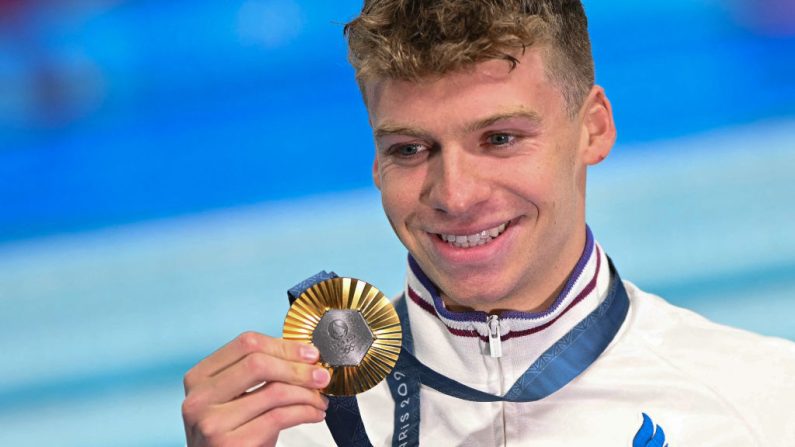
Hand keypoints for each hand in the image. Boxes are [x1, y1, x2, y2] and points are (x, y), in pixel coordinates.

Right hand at [182, 331, 330, 446]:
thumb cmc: (232, 434)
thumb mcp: (236, 399)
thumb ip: (258, 374)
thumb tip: (303, 354)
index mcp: (199, 377)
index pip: (245, 344)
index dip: (283, 345)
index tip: (310, 353)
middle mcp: (199, 398)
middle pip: (258, 363)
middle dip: (298, 367)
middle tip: (321, 375)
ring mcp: (212, 422)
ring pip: (274, 391)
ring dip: (307, 394)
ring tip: (320, 399)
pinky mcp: (230, 443)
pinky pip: (280, 417)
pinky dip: (305, 412)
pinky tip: (314, 414)